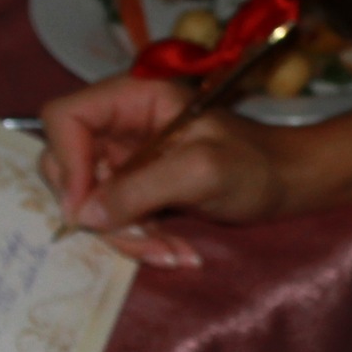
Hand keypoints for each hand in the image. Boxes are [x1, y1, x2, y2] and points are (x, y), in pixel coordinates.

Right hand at [39, 75, 291, 268]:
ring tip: (174, 254)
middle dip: (100, 212)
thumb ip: (141, 187)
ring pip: (90, 202)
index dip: (66, 160)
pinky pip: (114, 219)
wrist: (286, 184)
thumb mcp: (203, 171)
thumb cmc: (255, 164)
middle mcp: (119, 124)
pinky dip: (140, 241)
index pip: (65, 117)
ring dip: (126, 236)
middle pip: (67, 166)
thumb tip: (84, 214)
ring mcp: (124, 158)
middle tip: (141, 237)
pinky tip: (178, 252)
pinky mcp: (134, 188)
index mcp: (133, 98)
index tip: (86, 206)